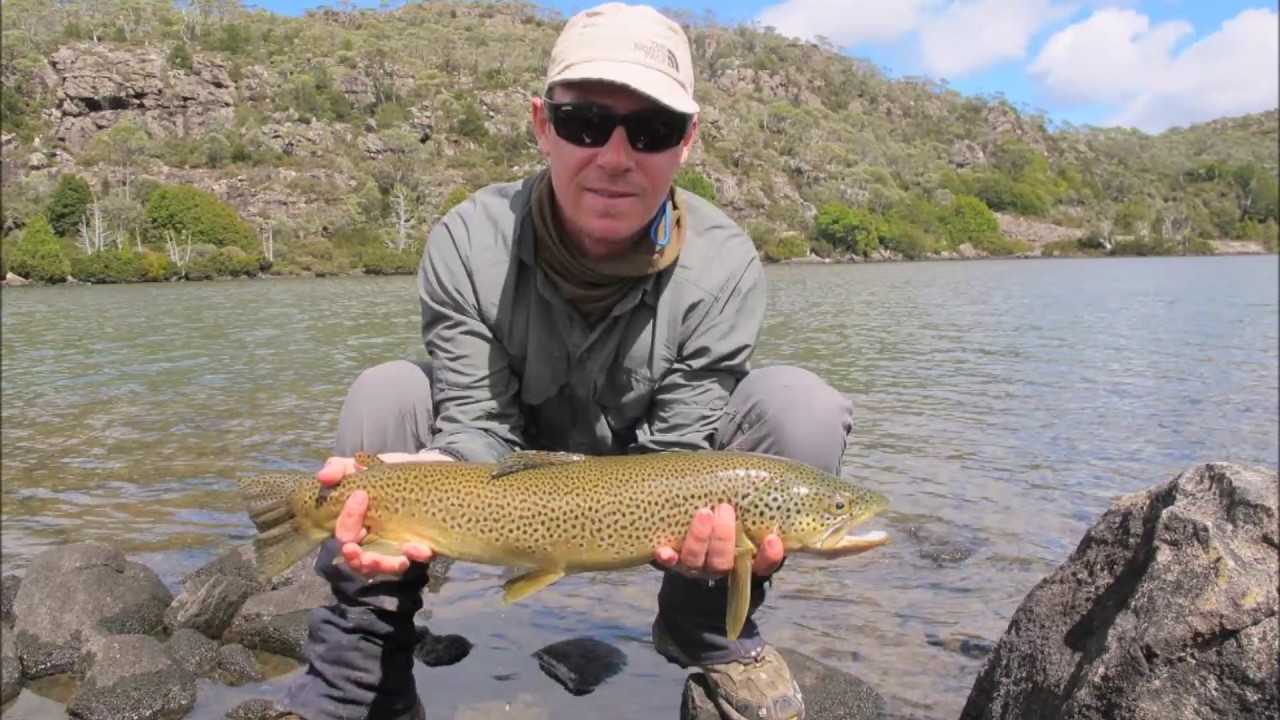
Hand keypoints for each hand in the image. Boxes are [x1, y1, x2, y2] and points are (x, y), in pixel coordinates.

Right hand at [317, 449, 452, 576]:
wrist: (426, 466)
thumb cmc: (388, 471)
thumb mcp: (362, 466)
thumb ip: (338, 468)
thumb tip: (323, 477)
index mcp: (357, 524)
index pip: (345, 533)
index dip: (348, 519)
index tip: (360, 496)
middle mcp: (375, 540)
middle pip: (359, 560)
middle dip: (355, 557)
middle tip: (353, 548)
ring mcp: (398, 545)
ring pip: (385, 566)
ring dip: (381, 565)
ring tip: (378, 559)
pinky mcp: (423, 544)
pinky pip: (419, 557)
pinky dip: (416, 555)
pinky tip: (415, 547)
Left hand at [653, 503, 784, 579]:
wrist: (690, 503)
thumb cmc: (725, 500)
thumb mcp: (742, 499)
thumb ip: (754, 495)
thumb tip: (770, 474)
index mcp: (742, 556)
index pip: (762, 566)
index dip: (769, 556)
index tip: (773, 539)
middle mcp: (717, 564)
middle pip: (723, 563)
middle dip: (724, 538)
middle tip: (725, 508)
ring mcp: (693, 564)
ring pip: (696, 562)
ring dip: (699, 539)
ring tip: (703, 513)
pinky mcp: (671, 559)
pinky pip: (668, 563)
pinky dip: (667, 558)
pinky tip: (663, 551)